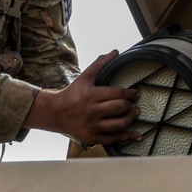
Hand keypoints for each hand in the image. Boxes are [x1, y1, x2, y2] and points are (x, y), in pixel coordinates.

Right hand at [24, 50, 142, 145]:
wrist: (55, 113)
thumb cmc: (71, 94)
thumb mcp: (85, 77)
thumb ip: (100, 64)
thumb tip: (115, 52)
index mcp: (91, 95)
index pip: (117, 93)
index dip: (130, 93)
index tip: (136, 93)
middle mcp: (92, 111)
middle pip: (120, 108)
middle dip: (131, 105)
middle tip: (135, 103)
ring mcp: (93, 126)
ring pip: (119, 124)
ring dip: (131, 118)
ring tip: (134, 113)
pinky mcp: (93, 137)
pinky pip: (113, 139)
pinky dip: (127, 137)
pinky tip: (136, 136)